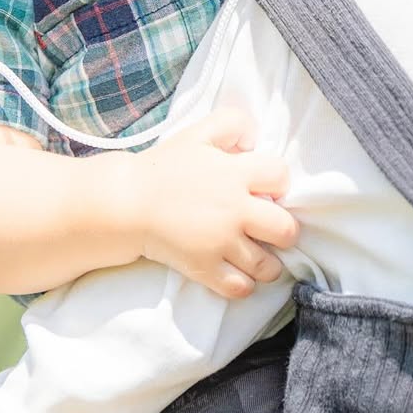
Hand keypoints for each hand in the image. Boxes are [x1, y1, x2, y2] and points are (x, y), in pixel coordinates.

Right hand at [125, 108, 296, 299]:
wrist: (126, 203)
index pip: (281, 177)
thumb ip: (232, 124)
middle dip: (283, 230)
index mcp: (234, 174)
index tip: (264, 190)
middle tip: (267, 228)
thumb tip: (255, 141)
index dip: (277, 183)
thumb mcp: (197, 133)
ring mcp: (220, 243)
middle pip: (286, 229)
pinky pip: (240, 288)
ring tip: (255, 255)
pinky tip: (236, 272)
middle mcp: (234, 210)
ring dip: (266, 263)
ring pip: (268, 266)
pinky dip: (243, 284)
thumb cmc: (163, 167)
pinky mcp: (203, 269)